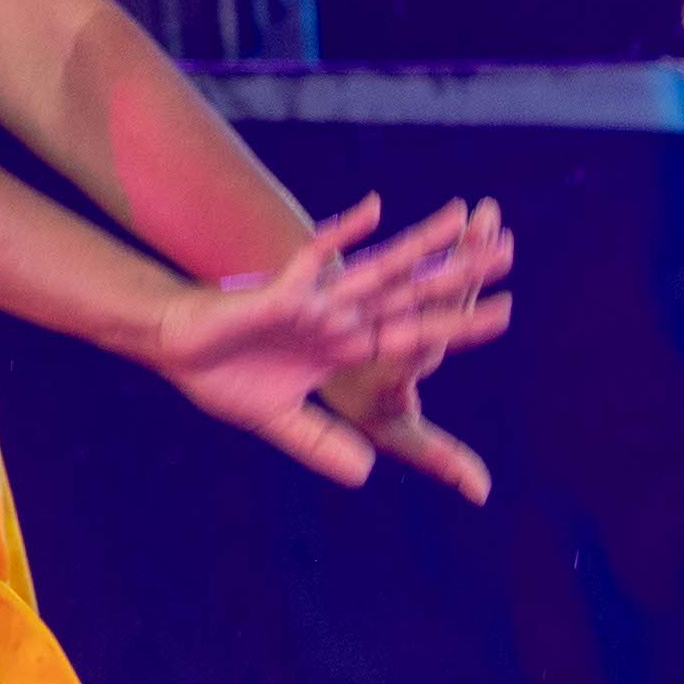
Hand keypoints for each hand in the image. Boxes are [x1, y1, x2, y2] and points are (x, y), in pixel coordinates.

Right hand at [145, 195, 515, 486]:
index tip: (505, 312)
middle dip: (459, 275)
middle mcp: (340, 319)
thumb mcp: (281, 423)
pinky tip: (376, 209)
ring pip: (378, 270)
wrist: (174, 351)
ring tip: (464, 217)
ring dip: (421, 245)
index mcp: (344, 347)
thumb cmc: (222, 377)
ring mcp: (313, 303)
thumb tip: (366, 474)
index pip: (414, 335)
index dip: (458, 324)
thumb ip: (322, 446)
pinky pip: (315, 259)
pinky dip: (343, 234)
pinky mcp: (280, 295)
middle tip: (509, 250)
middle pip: (411, 294)